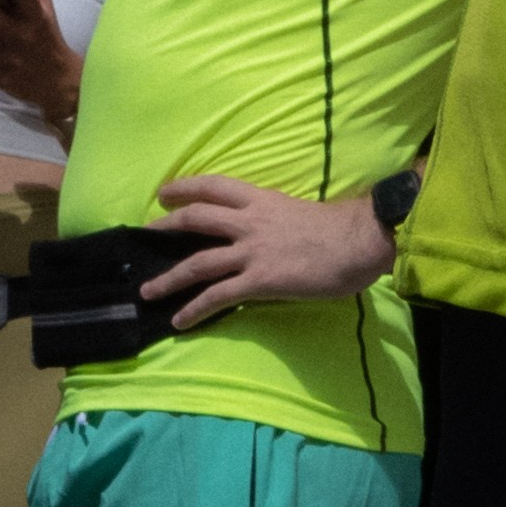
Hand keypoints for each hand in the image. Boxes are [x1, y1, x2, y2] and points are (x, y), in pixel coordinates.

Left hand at [146, 175, 395, 327]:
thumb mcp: (298, 213)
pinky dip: (194, 309)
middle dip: (167, 226)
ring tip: (147, 290)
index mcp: (262, 200)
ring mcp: (252, 251)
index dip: (186, 186)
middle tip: (146, 234)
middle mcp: (250, 221)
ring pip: (198, 262)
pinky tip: (179, 321)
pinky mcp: (259, 280)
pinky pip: (218, 296)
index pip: (215, 186)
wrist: (359, 241)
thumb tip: (265, 234)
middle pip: (197, 218)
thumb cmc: (339, 228)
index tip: (165, 192)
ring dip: (169, 277)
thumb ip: (275, 221)